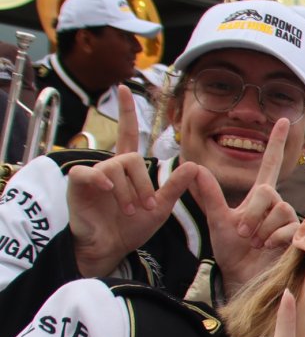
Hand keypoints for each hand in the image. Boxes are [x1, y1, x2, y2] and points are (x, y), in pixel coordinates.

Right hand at [68, 86, 200, 276]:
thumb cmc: (131, 227)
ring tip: (131, 211)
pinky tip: (108, 190)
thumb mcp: (160, 207)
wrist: (111, 248)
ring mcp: (93, 175)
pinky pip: (89, 173)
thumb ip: (175, 186)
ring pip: (116, 167)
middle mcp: (110, 167)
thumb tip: (195, 165)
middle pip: (132, 158)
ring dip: (129, 191)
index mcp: (128, 169)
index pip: (128, 134)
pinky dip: (100, 180)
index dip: (127, 112)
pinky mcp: (78, 184)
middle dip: (143, 184)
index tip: (124, 88)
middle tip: (145, 207)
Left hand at [188, 118, 298, 297]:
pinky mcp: (298, 236)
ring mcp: (289, 220)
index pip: (270, 165)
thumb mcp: (217, 220)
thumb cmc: (232, 252)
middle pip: (268, 192)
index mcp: (259, 198)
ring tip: (255, 242)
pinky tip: (268, 248)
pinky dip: (273, 239)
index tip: (284, 120)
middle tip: (243, 233)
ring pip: (279, 209)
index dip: (276, 143)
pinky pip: (288, 228)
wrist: (243, 278)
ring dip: (261, 228)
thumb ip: (208, 194)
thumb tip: (194, 167)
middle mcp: (277, 205)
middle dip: (251, 213)